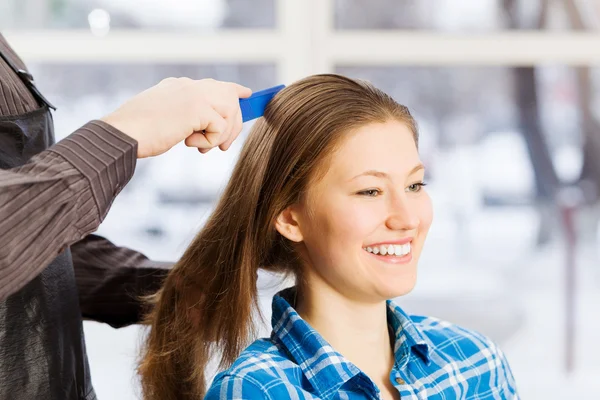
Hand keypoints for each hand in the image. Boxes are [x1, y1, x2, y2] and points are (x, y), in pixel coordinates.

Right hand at [101, 78, 251, 157]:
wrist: (122, 135)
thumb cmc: (137, 133)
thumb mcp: (166, 119)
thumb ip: (187, 117)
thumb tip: (208, 127)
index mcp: (179, 86)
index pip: (214, 84)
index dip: (233, 91)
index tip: (245, 95)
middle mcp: (188, 85)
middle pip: (230, 97)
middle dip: (233, 124)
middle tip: (222, 146)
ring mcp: (194, 94)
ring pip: (230, 111)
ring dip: (221, 135)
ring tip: (201, 147)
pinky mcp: (198, 108)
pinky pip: (220, 127)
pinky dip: (209, 141)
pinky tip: (190, 143)